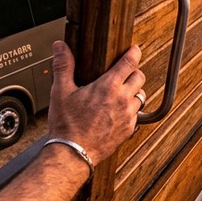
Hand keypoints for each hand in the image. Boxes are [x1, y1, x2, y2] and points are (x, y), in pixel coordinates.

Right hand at [47, 40, 145, 165]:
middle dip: (134, 72)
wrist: (73, 153)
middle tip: (126, 72)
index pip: (130, 63)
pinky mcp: (128, 129)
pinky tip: (120, 111)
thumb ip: (63, 66)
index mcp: (108, 87)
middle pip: (140, 77)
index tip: (134, 49)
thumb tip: (60, 47)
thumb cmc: (67, 125)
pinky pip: (137, 114)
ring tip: (122, 92)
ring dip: (134, 91)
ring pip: (141, 96)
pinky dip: (132, 110)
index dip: (134, 53)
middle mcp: (122, 100)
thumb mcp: (61, 91)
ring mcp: (128, 116)